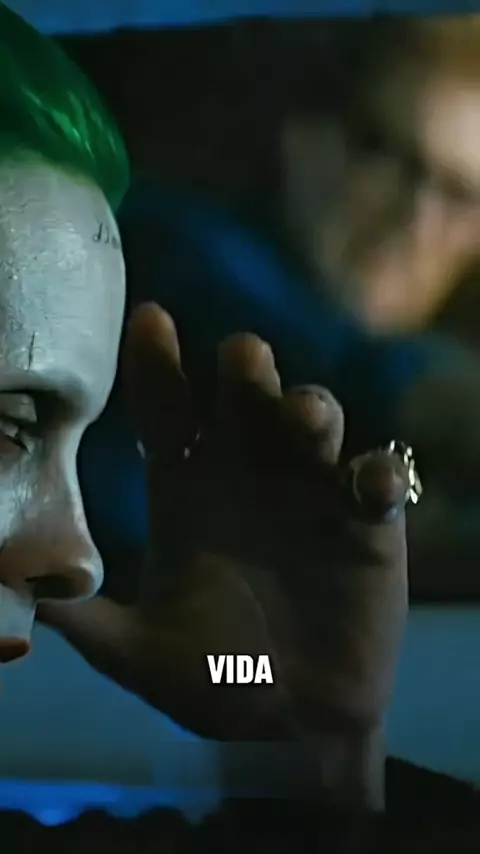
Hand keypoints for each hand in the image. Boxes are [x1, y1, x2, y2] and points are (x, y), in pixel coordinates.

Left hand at [40, 303, 409, 747]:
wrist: (292, 723)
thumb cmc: (213, 679)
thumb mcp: (141, 655)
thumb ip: (90, 626)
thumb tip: (27, 599)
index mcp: (186, 484)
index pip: (167, 405)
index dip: (157, 360)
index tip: (151, 319)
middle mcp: (247, 470)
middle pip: (246, 389)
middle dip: (247, 366)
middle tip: (242, 363)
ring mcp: (309, 489)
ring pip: (314, 414)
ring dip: (311, 407)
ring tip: (304, 422)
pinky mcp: (367, 521)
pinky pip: (377, 476)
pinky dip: (376, 472)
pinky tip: (367, 488)